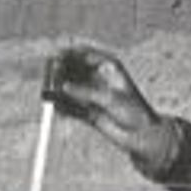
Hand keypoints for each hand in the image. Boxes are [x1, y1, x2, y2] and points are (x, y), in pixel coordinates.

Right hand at [43, 43, 169, 166]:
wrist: (141, 136)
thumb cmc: (134, 112)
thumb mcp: (110, 99)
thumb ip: (86, 92)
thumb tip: (64, 87)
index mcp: (108, 66)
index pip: (84, 54)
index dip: (68, 54)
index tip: (55, 57)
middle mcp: (98, 77)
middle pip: (73, 69)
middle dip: (60, 72)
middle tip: (49, 76)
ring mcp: (91, 93)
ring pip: (69, 87)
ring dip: (58, 90)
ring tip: (49, 93)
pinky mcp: (87, 110)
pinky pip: (70, 106)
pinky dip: (62, 107)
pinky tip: (57, 108)